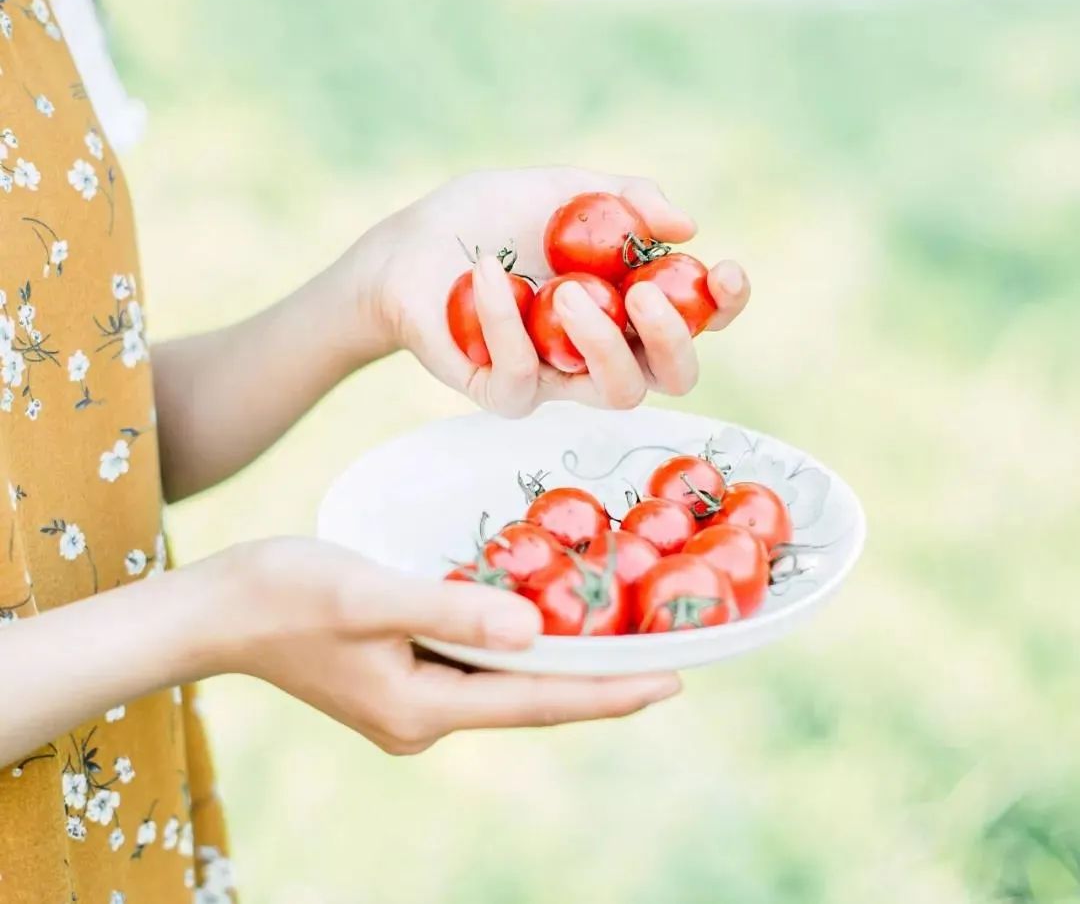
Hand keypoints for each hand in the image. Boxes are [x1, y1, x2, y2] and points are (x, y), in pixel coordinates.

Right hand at [215, 537, 681, 754]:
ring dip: (559, 660)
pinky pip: (476, 665)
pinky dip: (516, 645)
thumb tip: (536, 633)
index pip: (536, 701)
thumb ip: (453, 610)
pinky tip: (543, 620)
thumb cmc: (286, 592)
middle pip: (529, 697)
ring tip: (621, 636)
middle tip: (666, 653)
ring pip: (504, 682)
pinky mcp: (401, 676)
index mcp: (422, 705)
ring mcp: (411, 700)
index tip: (671, 680)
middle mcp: (424, 716)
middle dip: (598, 679)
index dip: (608, 692)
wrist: (219, 607)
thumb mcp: (370, 594)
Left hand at [349, 167, 749, 416]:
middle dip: (673, 338)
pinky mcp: (505, 391)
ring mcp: (559, 376)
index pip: (700, 318)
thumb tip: (688, 225)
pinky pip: (524, 376)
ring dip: (603, 341)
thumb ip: (624, 197)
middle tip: (642, 294)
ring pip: (617, 393)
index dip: (726, 304)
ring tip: (568, 289)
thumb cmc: (488, 216)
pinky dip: (507, 319)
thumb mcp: (560, 188)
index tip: (724, 270)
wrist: (408, 245)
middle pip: (674, 374)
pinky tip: (488, 269)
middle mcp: (605, 347)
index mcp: (630, 301)